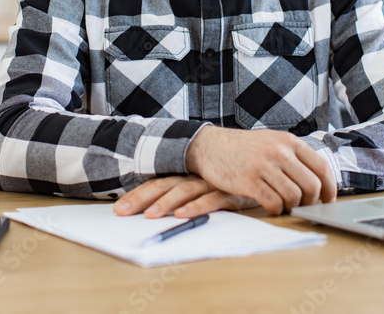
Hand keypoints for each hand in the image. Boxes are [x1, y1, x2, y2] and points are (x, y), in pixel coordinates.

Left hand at [113, 175, 257, 217]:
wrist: (265, 168)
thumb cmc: (230, 180)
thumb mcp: (204, 185)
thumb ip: (185, 195)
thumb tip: (155, 212)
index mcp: (186, 174)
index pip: (156, 183)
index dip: (137, 195)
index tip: (118, 209)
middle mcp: (195, 175)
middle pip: (163, 185)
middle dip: (141, 199)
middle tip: (122, 212)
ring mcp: (212, 182)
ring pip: (184, 190)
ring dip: (167, 203)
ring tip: (151, 216)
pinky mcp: (230, 191)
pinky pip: (211, 199)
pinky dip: (197, 206)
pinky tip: (183, 214)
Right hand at [185, 126, 337, 214]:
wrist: (210, 145)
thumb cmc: (244, 148)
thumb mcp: (272, 141)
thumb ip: (293, 156)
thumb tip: (318, 180)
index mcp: (289, 141)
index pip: (322, 167)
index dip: (330, 188)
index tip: (328, 200)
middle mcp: (280, 152)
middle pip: (312, 186)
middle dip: (311, 202)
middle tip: (304, 206)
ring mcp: (264, 166)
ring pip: (294, 196)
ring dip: (292, 207)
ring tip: (284, 206)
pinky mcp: (249, 181)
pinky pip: (274, 203)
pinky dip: (276, 210)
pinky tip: (271, 208)